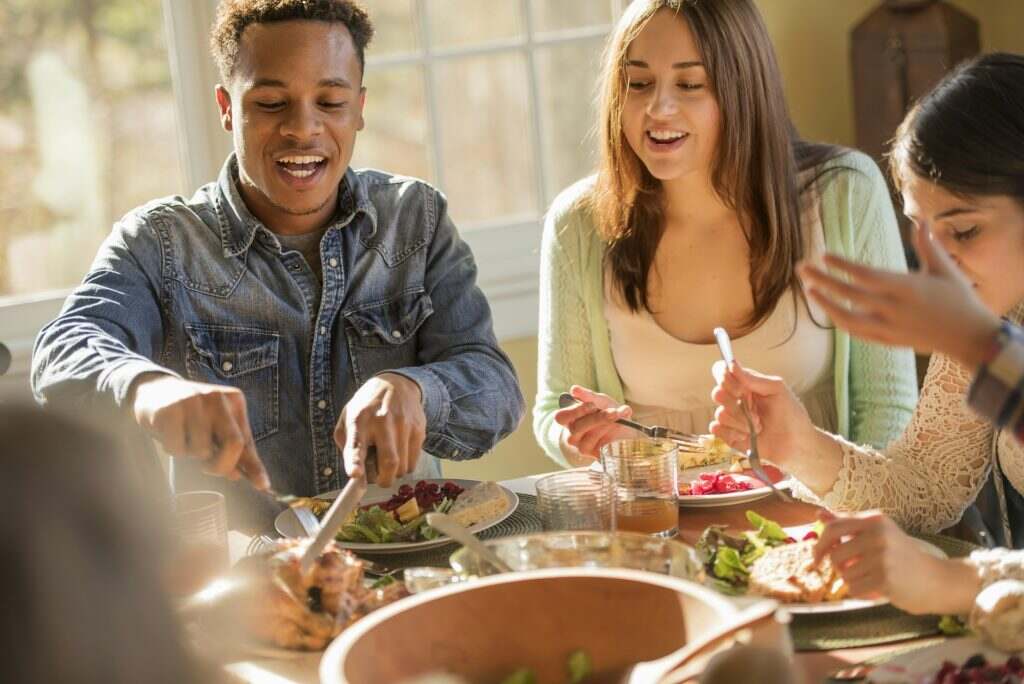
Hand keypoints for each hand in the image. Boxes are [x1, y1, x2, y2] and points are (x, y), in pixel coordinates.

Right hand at [131, 374, 269, 489]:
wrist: (153, 390)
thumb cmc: (190, 413)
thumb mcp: (216, 425)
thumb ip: (230, 449)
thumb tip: (239, 475)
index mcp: (234, 401)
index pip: (247, 440)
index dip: (254, 466)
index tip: (262, 485)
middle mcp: (217, 398)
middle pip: (233, 444)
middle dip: (222, 466)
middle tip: (208, 468)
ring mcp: (192, 402)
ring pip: (201, 450)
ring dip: (191, 454)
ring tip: (184, 438)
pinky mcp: (169, 411)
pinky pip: (177, 448)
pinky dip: (173, 449)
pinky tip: (169, 434)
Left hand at [335, 373, 424, 486]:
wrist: (396, 384)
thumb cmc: (367, 407)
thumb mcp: (347, 420)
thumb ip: (347, 447)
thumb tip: (357, 476)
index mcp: (359, 420)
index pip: (356, 443)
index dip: (355, 461)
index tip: (355, 474)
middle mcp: (382, 421)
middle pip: (389, 462)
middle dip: (383, 480)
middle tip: (378, 479)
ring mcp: (404, 425)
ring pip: (404, 466)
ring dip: (394, 473)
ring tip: (388, 461)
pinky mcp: (419, 429)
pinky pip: (414, 461)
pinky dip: (406, 466)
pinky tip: (400, 454)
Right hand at [554, 385, 633, 460]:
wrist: (625, 429)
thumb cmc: (606, 413)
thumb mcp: (600, 401)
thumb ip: (588, 396)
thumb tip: (574, 389)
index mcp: (569, 420)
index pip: (561, 417)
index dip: (575, 411)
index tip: (591, 405)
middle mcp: (572, 435)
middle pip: (577, 428)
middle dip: (597, 418)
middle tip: (614, 411)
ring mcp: (582, 448)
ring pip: (589, 439)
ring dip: (607, 426)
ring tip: (620, 416)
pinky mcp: (595, 456)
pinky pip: (600, 449)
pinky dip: (612, 436)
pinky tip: (621, 427)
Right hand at [708, 361, 814, 465]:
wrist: (797, 445)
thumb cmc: (791, 415)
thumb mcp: (776, 389)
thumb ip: (752, 377)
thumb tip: (731, 364)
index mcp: (745, 385)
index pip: (720, 372)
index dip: (724, 378)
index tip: (741, 389)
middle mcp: (735, 399)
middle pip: (717, 393)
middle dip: (736, 404)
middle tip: (755, 411)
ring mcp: (731, 418)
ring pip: (720, 414)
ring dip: (741, 422)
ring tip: (758, 427)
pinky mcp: (728, 435)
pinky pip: (717, 429)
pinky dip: (732, 433)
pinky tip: (747, 436)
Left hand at [798, 224, 1000, 368]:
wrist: (969, 337)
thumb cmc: (958, 299)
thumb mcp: (945, 269)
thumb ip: (928, 245)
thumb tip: (920, 219)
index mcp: (905, 288)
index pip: (865, 275)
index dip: (841, 266)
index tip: (823, 255)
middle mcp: (892, 309)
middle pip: (848, 294)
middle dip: (821, 280)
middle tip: (801, 267)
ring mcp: (887, 328)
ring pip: (846, 318)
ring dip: (823, 303)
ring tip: (809, 288)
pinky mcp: (886, 341)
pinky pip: (855, 331)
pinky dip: (839, 320)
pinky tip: (827, 308)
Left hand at [814, 511, 980, 614]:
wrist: (937, 580)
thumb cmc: (902, 556)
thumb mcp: (877, 533)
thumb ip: (847, 524)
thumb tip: (819, 514)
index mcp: (874, 519)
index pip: (833, 528)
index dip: (820, 545)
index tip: (817, 558)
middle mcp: (878, 534)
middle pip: (835, 555)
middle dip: (838, 567)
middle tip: (853, 571)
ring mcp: (883, 557)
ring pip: (844, 574)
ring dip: (853, 580)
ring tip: (872, 577)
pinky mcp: (886, 579)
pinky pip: (854, 589)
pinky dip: (861, 592)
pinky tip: (877, 588)